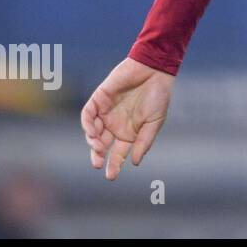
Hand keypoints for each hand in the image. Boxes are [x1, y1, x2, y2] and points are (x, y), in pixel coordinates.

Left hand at [80, 57, 173, 180]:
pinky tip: (93, 131)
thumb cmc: (158, 96)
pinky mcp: (99, 99)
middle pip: (102, 145)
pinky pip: (87, 114)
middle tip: (98, 164)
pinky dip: (87, 124)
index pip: (118, 153)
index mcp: (129, 132)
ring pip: (92, 132)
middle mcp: (115, 124)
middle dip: (98, 156)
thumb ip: (144, 142)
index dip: (114, 164)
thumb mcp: (155, 122)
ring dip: (93, 141)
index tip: (111, 175)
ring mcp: (106, 112)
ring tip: (99, 146)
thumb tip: (135, 162)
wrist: (154, 70)